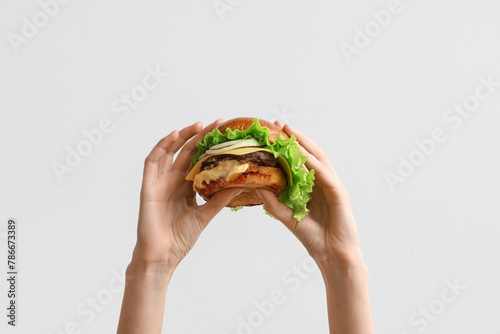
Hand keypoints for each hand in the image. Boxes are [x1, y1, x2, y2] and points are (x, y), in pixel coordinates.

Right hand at [132, 119, 243, 268]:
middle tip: (217, 123)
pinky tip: (173, 136)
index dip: (210, 147)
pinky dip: (161, 147)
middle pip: (187, 152)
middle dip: (201, 136)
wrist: (163, 255)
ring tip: (198, 125)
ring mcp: (160, 182)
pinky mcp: (148, 186)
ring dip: (182, 136)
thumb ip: (220, 199)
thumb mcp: (205, 215)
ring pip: (170, 152)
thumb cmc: (180, 238)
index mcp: (186, 187)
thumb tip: (240, 184)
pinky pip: (152, 161)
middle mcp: (173, 181)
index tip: (226, 135)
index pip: (199, 161)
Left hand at [256, 122, 363, 267]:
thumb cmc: (313, 237)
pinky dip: (315, 164)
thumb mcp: (287, 217)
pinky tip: (304, 156)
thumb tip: (256, 187)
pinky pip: (326, 175)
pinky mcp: (340, 194)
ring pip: (319, 160)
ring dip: (305, 145)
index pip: (300, 161)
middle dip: (296, 139)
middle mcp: (324, 182)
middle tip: (280, 125)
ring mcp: (333, 186)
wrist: (332, 255)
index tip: (272, 134)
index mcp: (313, 186)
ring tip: (291, 132)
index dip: (288, 147)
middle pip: (310, 154)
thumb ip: (273, 202)